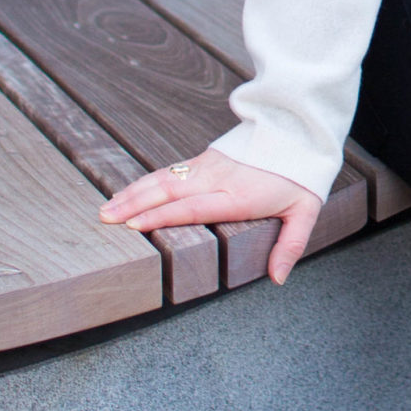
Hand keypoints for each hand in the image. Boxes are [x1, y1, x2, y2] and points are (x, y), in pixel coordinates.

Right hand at [99, 149, 322, 285]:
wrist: (297, 131)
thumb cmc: (300, 177)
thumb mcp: (304, 213)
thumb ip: (290, 246)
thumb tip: (277, 279)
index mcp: (239, 197)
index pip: (194, 207)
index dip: (164, 216)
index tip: (136, 226)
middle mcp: (217, 180)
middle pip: (169, 192)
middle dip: (135, 205)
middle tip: (106, 220)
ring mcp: (208, 167)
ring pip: (163, 179)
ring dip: (133, 194)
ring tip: (106, 209)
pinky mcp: (204, 159)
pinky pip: (168, 172)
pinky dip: (143, 183)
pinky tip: (126, 194)